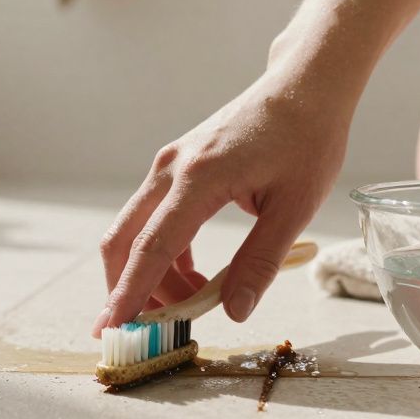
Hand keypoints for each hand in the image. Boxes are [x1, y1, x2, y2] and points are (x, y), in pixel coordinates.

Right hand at [93, 73, 348, 336]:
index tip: (112, 330)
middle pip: (123, 240)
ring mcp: (171, 165)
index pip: (152, 248)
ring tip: (192, 304)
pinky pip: (153, 218)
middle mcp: (172, 169)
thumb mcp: (295, 207)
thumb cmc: (306, 139)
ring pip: (135, 231)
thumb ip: (261, 261)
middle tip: (144, 332)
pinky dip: (163, 254)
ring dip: (152, 275)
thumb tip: (235, 311)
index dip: (130, 294)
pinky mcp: (178, 165)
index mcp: (199, 178)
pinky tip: (194, 275)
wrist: (304, 86)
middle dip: (127, 290)